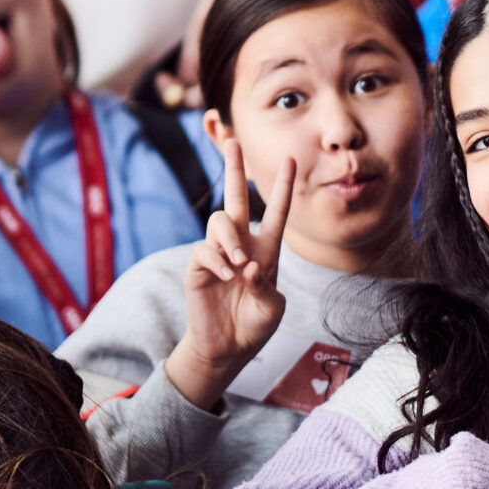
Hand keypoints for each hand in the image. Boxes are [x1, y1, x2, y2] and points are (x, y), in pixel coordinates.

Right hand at [164, 132, 296, 411]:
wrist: (228, 348)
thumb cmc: (255, 326)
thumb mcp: (272, 309)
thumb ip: (266, 288)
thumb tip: (249, 266)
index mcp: (266, 250)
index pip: (276, 212)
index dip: (282, 187)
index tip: (291, 158)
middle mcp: (241, 244)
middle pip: (235, 197)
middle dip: (234, 168)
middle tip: (231, 140)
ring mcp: (218, 253)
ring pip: (218, 221)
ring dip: (228, 238)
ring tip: (237, 263)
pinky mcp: (198, 266)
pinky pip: (204, 250)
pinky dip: (215, 260)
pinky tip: (224, 277)